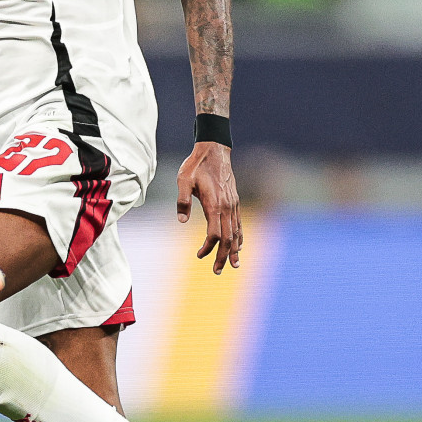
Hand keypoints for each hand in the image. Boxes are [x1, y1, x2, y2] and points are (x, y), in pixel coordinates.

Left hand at [176, 142, 241, 273]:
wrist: (214, 150)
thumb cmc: (195, 166)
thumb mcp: (182, 180)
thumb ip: (182, 201)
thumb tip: (181, 221)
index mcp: (214, 204)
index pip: (215, 233)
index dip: (208, 247)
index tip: (199, 255)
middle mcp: (227, 207)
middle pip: (228, 238)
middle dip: (223, 256)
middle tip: (217, 271)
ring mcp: (233, 204)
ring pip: (237, 232)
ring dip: (234, 251)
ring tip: (234, 266)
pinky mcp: (235, 201)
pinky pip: (239, 223)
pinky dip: (239, 237)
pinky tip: (238, 246)